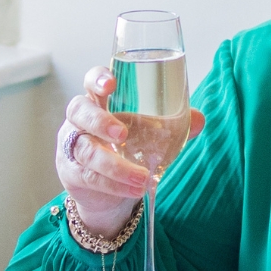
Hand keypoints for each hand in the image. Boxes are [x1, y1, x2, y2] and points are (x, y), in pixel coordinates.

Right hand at [57, 66, 205, 237]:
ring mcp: (71, 146)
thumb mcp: (150, 135)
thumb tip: (199, 119)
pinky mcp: (71, 172)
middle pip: (78, 110)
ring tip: (142, 178)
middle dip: (99, 120)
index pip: (91, 81)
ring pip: (85, 149)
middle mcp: (80, 120)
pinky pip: (88, 176)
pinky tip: (133, 189)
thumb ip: (173, 126)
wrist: (110, 192)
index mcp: (99, 102)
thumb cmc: (128, 151)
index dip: (97, 79)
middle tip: (122, 134)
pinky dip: (112, 184)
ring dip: (115, 165)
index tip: (110, 84)